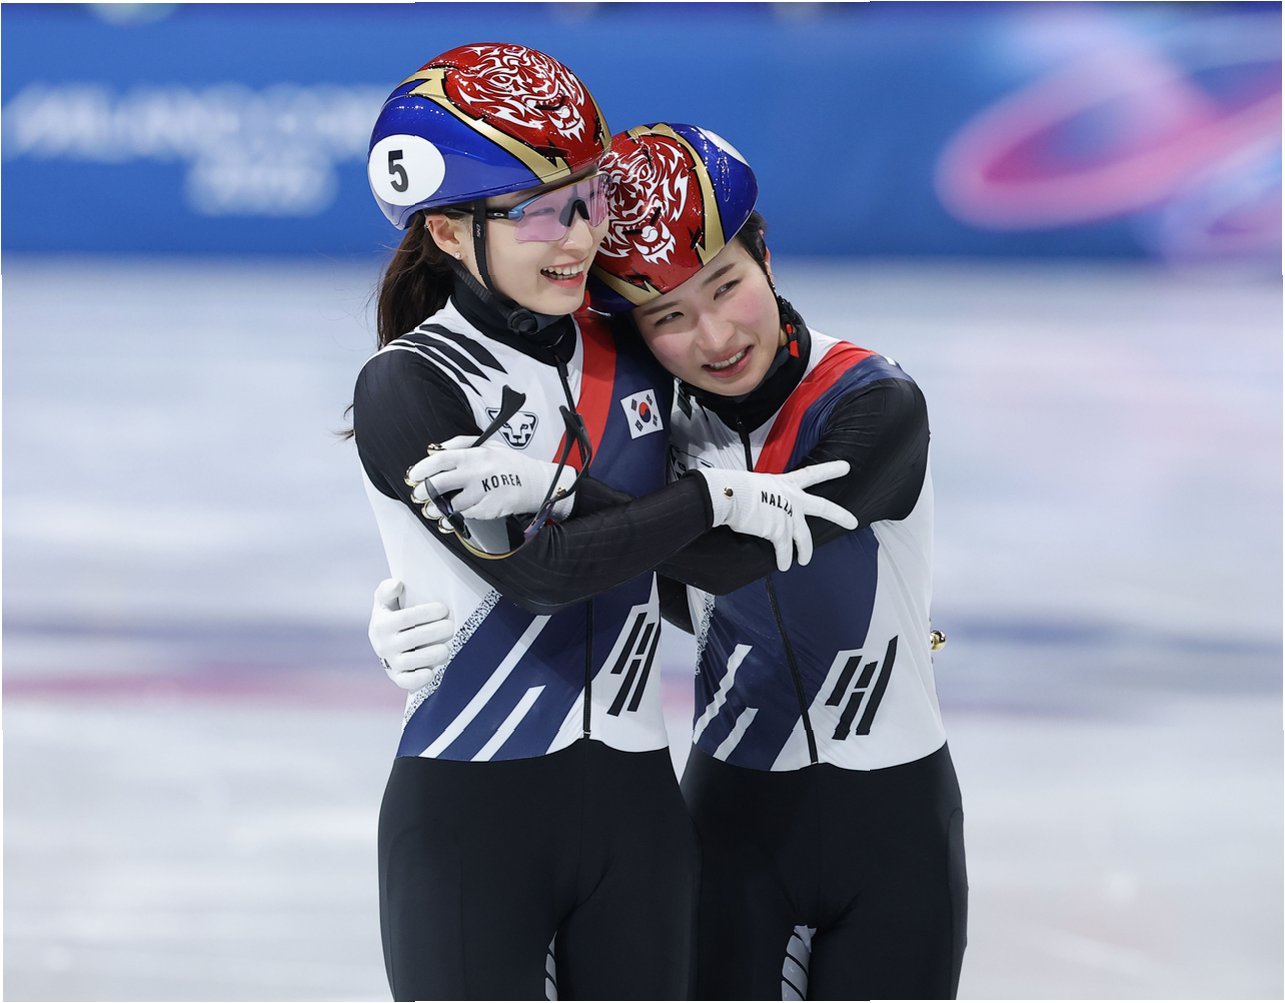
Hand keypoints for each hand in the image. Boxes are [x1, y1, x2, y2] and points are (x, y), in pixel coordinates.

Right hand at [369, 579, 454, 690]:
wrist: (383, 640)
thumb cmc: (391, 614)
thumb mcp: (384, 599)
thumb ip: (387, 589)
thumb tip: (397, 584)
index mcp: (381, 624)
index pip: (405, 618)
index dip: (426, 613)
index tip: (444, 609)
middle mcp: (383, 644)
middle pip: (411, 639)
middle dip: (434, 632)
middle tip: (451, 627)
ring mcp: (390, 662)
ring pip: (410, 661)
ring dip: (431, 655)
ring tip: (447, 649)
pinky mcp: (397, 677)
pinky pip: (406, 682)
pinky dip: (418, 680)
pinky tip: (432, 673)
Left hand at [406, 436, 576, 521]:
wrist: (536, 483)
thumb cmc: (511, 464)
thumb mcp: (489, 444)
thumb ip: (461, 444)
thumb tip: (436, 449)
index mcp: (475, 454)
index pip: (440, 460)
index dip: (422, 469)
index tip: (414, 476)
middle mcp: (478, 473)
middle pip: (441, 484)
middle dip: (425, 492)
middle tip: (419, 495)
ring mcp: (485, 492)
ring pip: (452, 504)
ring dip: (440, 509)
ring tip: (435, 509)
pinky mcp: (491, 509)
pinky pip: (468, 515)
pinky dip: (459, 517)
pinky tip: (454, 516)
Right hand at [695, 461, 857, 572]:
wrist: (727, 495)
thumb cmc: (734, 488)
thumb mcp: (756, 485)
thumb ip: (767, 496)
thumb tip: (761, 509)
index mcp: (786, 483)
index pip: (812, 474)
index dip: (830, 470)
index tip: (846, 467)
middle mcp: (792, 498)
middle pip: (822, 507)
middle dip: (840, 515)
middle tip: (853, 522)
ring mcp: (788, 515)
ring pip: (804, 537)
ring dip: (805, 551)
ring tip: (804, 560)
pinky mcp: (779, 531)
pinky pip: (785, 550)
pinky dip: (784, 559)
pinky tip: (783, 566)